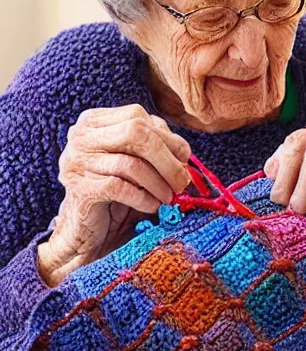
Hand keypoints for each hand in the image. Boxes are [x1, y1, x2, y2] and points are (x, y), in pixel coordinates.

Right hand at [37, 104, 190, 286]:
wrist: (87, 233)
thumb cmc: (116, 196)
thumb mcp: (136, 165)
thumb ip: (154, 149)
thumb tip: (184, 151)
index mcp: (95, 122)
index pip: (136, 116)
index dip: (167, 136)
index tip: (184, 157)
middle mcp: (81, 137)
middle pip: (134, 133)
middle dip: (166, 159)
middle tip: (183, 181)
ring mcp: (76, 162)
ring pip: (129, 163)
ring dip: (158, 183)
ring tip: (170, 198)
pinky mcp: (80, 189)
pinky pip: (120, 188)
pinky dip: (143, 198)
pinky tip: (153, 206)